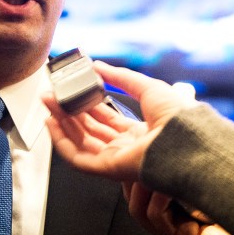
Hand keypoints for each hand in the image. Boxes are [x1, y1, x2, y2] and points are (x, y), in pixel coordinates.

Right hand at [42, 61, 198, 182]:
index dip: (87, 107)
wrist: (185, 139)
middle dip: (69, 114)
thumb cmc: (176, 116)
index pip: (106, 120)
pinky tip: (53, 125)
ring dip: (62, 125)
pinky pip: (79, 159)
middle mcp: (126, 147)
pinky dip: (63, 143)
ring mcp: (116, 159)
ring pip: (80, 143)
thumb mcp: (147, 87)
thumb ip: (121, 77)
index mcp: (138, 131)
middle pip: (90, 131)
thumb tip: (99, 65)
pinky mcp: (108, 169)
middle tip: (53, 98)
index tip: (72, 93)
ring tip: (49, 107)